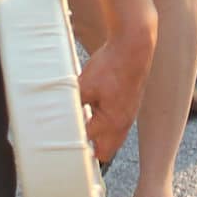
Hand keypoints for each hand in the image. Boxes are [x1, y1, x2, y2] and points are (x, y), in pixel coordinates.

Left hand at [78, 24, 152, 165]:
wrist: (134, 46)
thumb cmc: (113, 65)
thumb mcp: (85, 85)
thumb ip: (74, 104)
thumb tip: (62, 115)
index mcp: (112, 122)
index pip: (91, 146)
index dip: (76, 144)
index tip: (64, 143)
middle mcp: (123, 123)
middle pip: (106, 150)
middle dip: (90, 149)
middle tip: (74, 141)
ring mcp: (129, 114)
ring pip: (113, 137)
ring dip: (99, 135)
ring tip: (83, 124)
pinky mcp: (130, 105)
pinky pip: (118, 123)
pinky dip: (106, 122)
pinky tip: (95, 109)